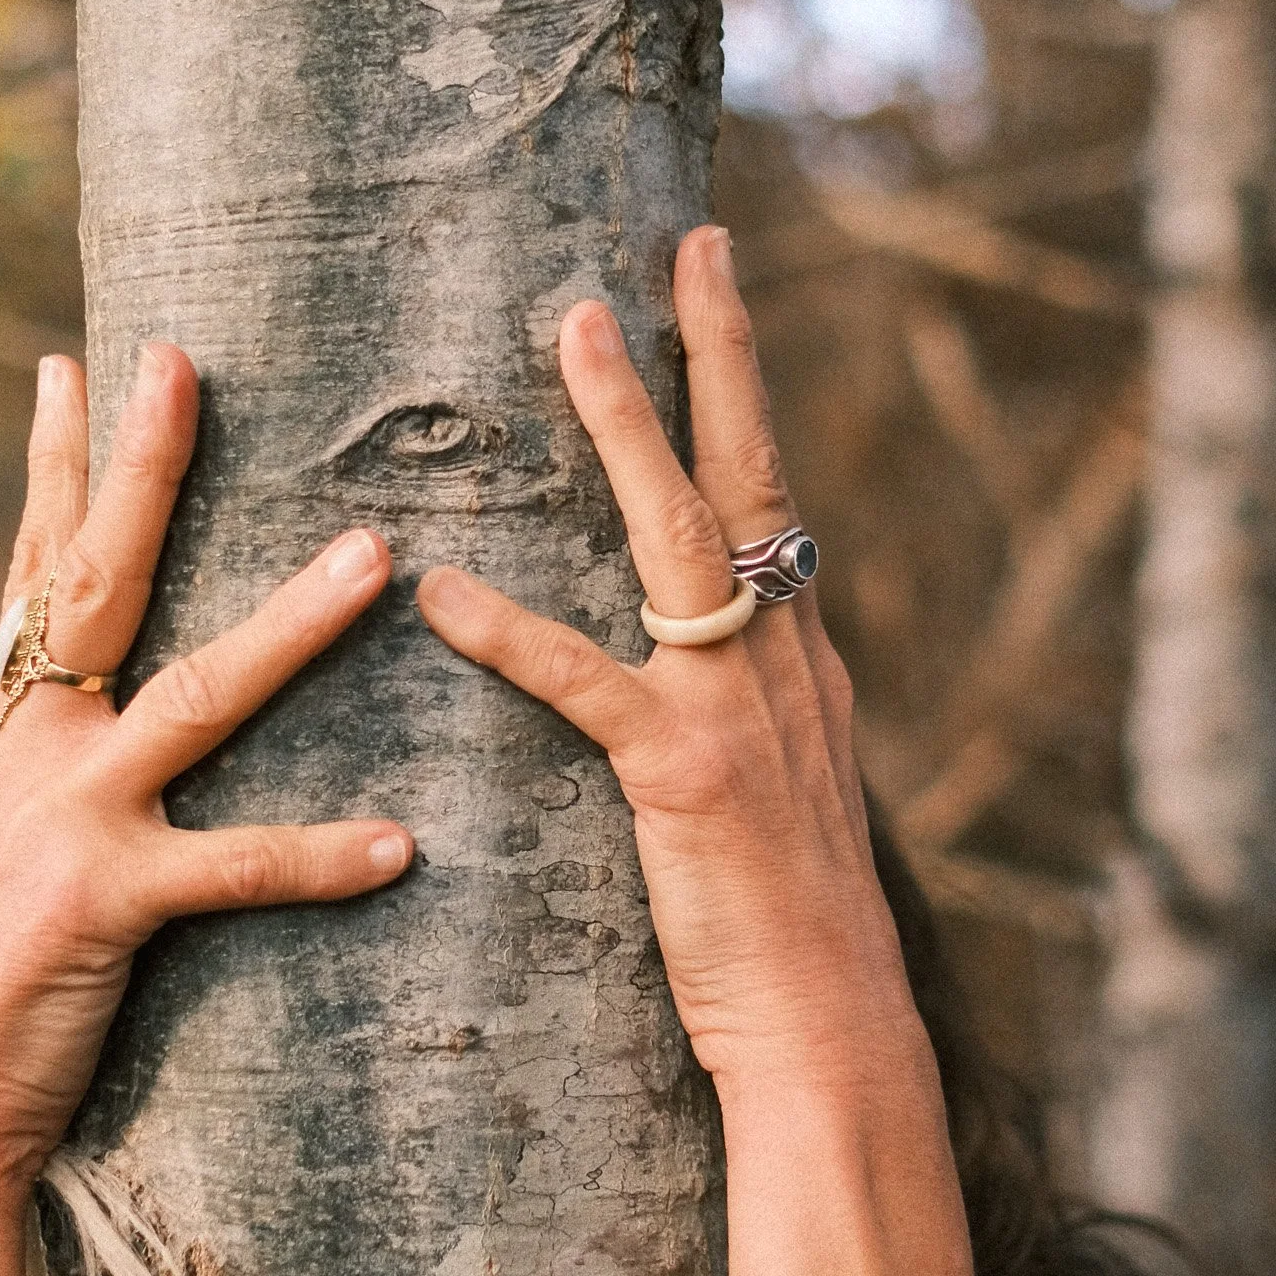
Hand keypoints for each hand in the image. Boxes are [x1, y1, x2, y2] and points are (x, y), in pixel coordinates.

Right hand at [0, 342, 411, 1193]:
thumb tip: (99, 707)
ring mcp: (67, 819)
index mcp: (13, 730)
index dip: (58, 465)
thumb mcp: (6, 845)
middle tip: (179, 363)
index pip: (38, 571)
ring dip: (293, 625)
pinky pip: (236, 867)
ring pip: (199, 696)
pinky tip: (399, 842)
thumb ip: (57, 769)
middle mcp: (32, 751)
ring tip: (378, 557)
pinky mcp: (105, 903)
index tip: (75, 364)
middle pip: (98, 582)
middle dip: (140, 469)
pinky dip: (320, 857)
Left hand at [416, 228, 918, 1101]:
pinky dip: (515, 633)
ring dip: (628, 430)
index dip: (744, 385)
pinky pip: (590, 685)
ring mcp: (740, 714)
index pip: (771, 494)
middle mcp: (782, 664)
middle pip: (750, 474)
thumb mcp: (775, 798)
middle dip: (717, 352)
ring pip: (681, 539)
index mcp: (798, 662)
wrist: (831, 1033)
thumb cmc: (784, 933)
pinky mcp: (684, 781)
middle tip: (689, 242)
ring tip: (577, 332)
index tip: (714, 280)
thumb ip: (738, 716)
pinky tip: (444, 591)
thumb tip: (700, 661)